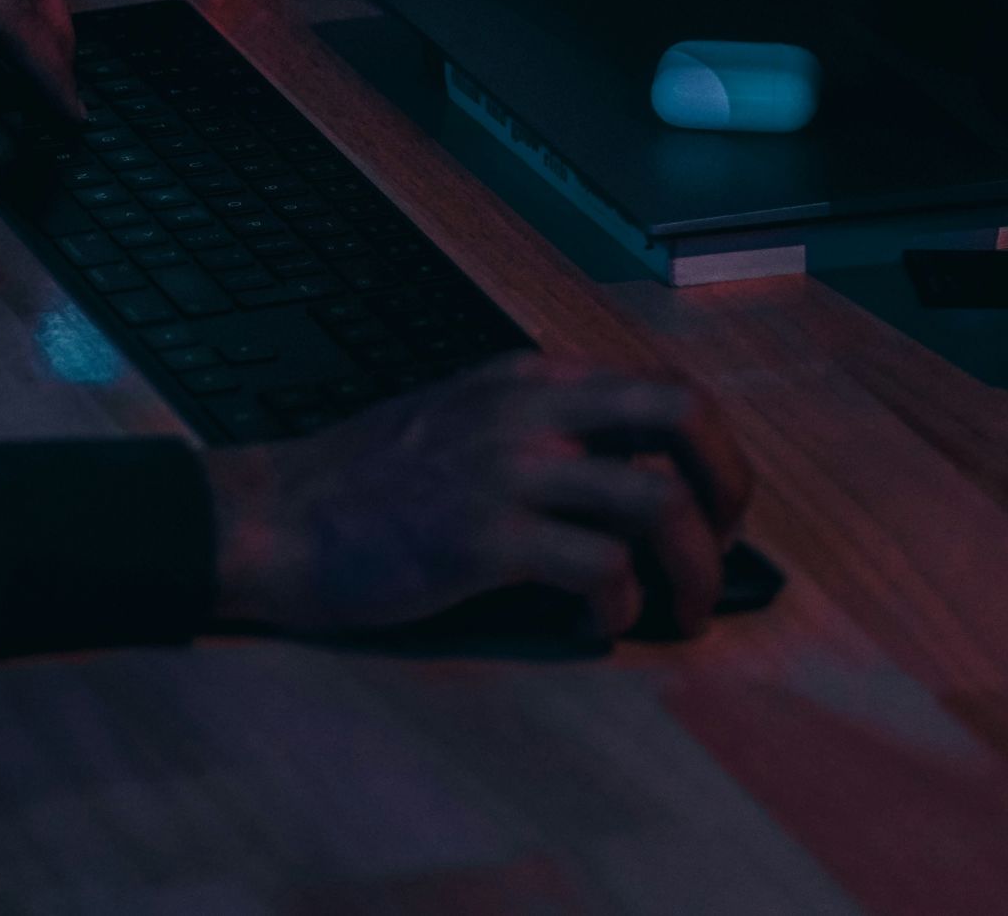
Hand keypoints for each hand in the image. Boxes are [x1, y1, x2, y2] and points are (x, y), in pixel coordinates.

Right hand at [202, 354, 755, 639]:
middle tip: (722, 550)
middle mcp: (531, 409)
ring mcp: (509, 469)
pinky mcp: (486, 538)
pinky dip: (618, 611)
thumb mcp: (461, 420)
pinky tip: (592, 628)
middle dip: (730, 488)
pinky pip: (599, 571)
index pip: (663, 386)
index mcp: (530, 379)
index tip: (714, 508)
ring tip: (677, 615)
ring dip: (692, 570)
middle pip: (684, 416)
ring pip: (657, 502)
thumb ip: (538, 429)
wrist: (277, 517)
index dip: (713, 449)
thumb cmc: (364, 484)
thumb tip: (628, 483)